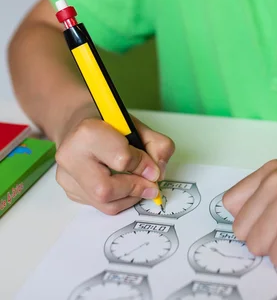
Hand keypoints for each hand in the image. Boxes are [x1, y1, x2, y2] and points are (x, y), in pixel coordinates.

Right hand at [55, 111, 174, 214]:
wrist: (78, 122)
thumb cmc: (108, 122)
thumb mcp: (136, 124)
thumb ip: (156, 144)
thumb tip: (158, 173)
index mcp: (87, 132)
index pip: (121, 159)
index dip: (143, 166)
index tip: (154, 169)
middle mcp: (70, 156)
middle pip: (105, 190)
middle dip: (134, 189)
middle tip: (151, 186)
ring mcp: (66, 176)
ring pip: (103, 204)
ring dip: (128, 198)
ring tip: (138, 184)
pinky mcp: (69, 189)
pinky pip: (99, 205)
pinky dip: (117, 199)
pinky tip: (122, 184)